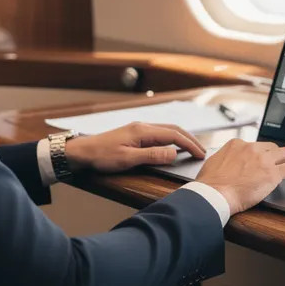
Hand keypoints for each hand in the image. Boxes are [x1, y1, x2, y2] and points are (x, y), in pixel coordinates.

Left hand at [63, 122, 206, 174]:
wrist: (82, 152)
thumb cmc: (102, 156)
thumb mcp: (128, 159)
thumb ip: (152, 156)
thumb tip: (174, 153)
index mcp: (143, 130)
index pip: (173, 135)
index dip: (189, 144)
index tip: (200, 155)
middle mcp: (143, 126)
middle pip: (173, 129)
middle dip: (190, 139)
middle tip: (202, 152)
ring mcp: (139, 129)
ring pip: (167, 130)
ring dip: (182, 138)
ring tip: (192, 149)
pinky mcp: (135, 134)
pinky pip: (159, 134)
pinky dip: (172, 139)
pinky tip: (173, 146)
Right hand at [194, 139, 284, 214]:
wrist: (213, 194)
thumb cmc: (210, 184)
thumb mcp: (214, 162)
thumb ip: (224, 159)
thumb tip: (227, 163)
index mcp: (237, 144)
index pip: (256, 146)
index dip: (262, 156)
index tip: (263, 163)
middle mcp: (252, 148)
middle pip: (273, 148)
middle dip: (277, 158)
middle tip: (279, 167)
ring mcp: (263, 160)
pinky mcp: (272, 174)